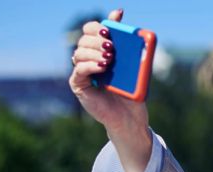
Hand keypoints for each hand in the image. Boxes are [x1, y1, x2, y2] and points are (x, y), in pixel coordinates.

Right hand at [68, 9, 151, 171]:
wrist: (129, 116)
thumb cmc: (131, 90)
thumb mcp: (133, 65)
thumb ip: (127, 43)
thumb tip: (121, 14)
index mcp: (99, 49)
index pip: (91, 29)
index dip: (98, 27)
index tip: (110, 30)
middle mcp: (87, 58)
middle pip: (84, 39)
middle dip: (97, 39)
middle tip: (111, 45)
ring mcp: (81, 71)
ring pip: (80, 52)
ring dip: (94, 52)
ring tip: (109, 59)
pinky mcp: (79, 84)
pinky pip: (79, 70)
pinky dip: (90, 66)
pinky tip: (102, 67)